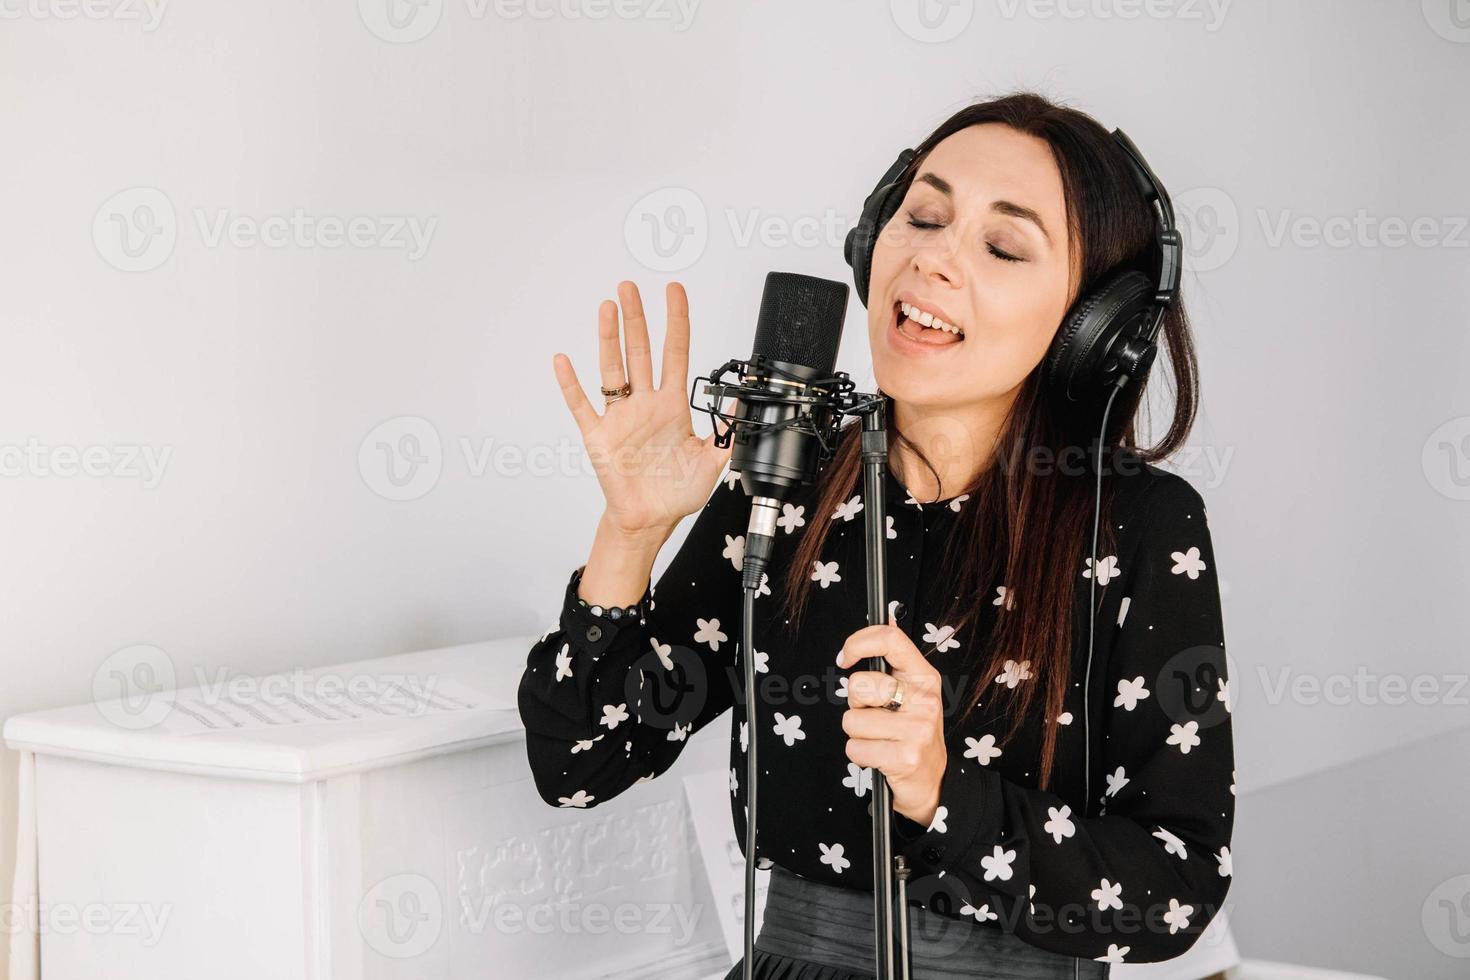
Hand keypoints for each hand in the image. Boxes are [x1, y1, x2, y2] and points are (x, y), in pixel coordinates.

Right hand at [552, 281, 735, 536]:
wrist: (650, 521)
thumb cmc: (676, 493)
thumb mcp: (713, 462)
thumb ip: (726, 432)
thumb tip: (741, 403)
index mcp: (672, 406)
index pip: (675, 352)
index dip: (676, 321)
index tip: (674, 292)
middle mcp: (645, 405)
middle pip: (640, 351)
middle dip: (637, 317)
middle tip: (630, 287)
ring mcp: (621, 417)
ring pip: (613, 368)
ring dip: (609, 338)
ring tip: (607, 307)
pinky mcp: (599, 436)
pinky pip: (582, 405)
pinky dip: (571, 384)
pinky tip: (563, 361)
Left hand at [835, 613, 946, 826]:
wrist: (932, 780)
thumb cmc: (913, 731)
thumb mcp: (911, 692)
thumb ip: (894, 660)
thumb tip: (886, 614)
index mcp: (924, 677)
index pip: (891, 640)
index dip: (858, 642)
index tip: (845, 657)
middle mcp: (924, 700)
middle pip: (858, 685)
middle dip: (855, 704)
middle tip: (875, 716)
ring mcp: (917, 729)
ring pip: (851, 720)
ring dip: (857, 733)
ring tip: (880, 738)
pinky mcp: (905, 757)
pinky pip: (854, 747)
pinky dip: (859, 755)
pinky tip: (880, 756)